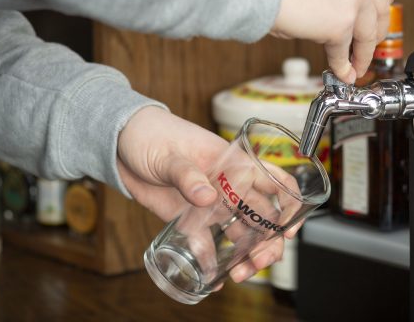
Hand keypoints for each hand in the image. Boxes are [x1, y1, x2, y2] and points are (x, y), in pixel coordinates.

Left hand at [117, 106, 286, 281]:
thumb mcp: (170, 153)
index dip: (290, 205)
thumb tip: (206, 196)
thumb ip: (186, 173)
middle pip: (263, 216)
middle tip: (259, 260)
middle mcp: (229, 187)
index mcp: (234, 165)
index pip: (275, 181)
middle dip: (269, 242)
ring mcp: (212, 205)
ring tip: (240, 274)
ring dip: (246, 255)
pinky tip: (213, 277)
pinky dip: (211, 261)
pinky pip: (205, 243)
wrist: (122, 146)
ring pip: (241, 233)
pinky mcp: (190, 219)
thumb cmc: (153, 136)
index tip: (288, 230)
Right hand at [268, 0, 397, 82]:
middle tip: (368, 42)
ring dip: (363, 54)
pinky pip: (344, 51)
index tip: (381, 7)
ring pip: (367, 34)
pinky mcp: (340, 25)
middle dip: (376, 30)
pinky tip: (342, 73)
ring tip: (357, 66)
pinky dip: (343, 66)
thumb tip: (332, 2)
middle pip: (381, 7)